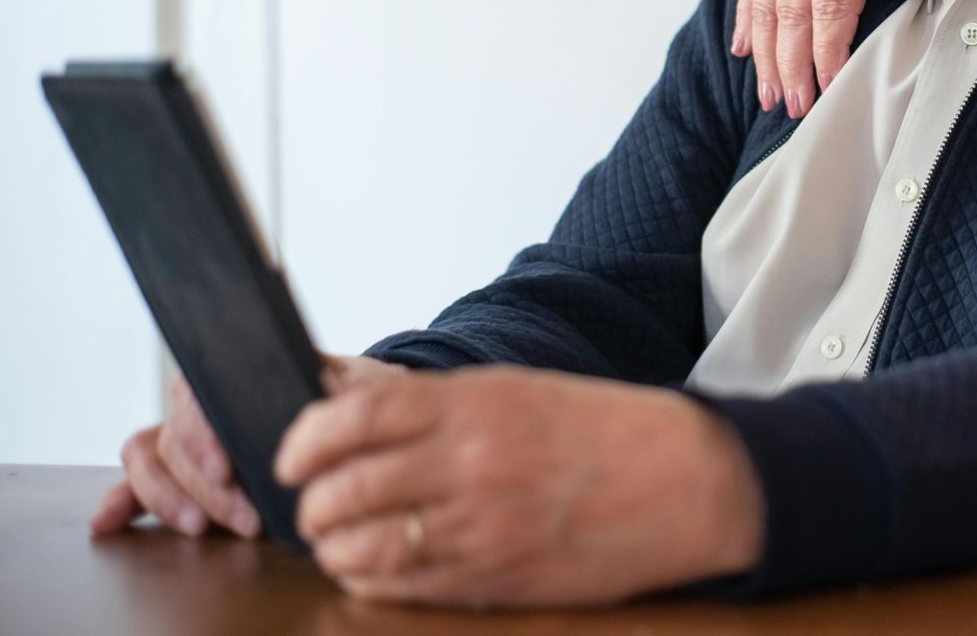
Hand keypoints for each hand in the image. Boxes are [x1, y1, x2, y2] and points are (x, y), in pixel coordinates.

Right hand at [91, 354, 397, 539]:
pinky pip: (137, 480)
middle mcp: (200, 400)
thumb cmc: (350, 392)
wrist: (350, 408)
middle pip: (176, 441)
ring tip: (202, 529)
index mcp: (235, 370)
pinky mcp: (179, 470)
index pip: (198, 398)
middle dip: (206, 488)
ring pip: (150, 461)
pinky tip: (108, 521)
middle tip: (246, 519)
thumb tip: (327, 386)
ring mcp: (185, 435)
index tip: (226, 469)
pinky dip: (121, 500)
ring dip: (169, 501)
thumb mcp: (358, 382)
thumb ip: (344, 383)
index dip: (204, 437)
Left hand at [273, 365, 764, 606]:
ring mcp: (482, 526)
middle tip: (313, 502)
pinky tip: (374, 566)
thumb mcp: (515, 389)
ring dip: (334, 546)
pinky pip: (401, 587)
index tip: (290, 455)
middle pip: (344, 489)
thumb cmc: (602, 429)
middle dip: (312, 502)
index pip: (352, 418)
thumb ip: (427, 399)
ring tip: (339, 537)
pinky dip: (370, 579)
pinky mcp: (494, 578)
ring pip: (363, 547)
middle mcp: (472, 463)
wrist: (686, 480)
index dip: (303, 440)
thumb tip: (339, 395)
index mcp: (477, 403)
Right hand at [733, 0, 925, 118]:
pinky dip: (747, 14)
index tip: (829, 88)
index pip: (831, 6)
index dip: (827, 51)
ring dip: (765, 52)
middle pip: (791, 12)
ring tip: (767, 95)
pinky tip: (743, 48)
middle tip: (794, 108)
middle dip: (791, 65)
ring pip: (767, 1)